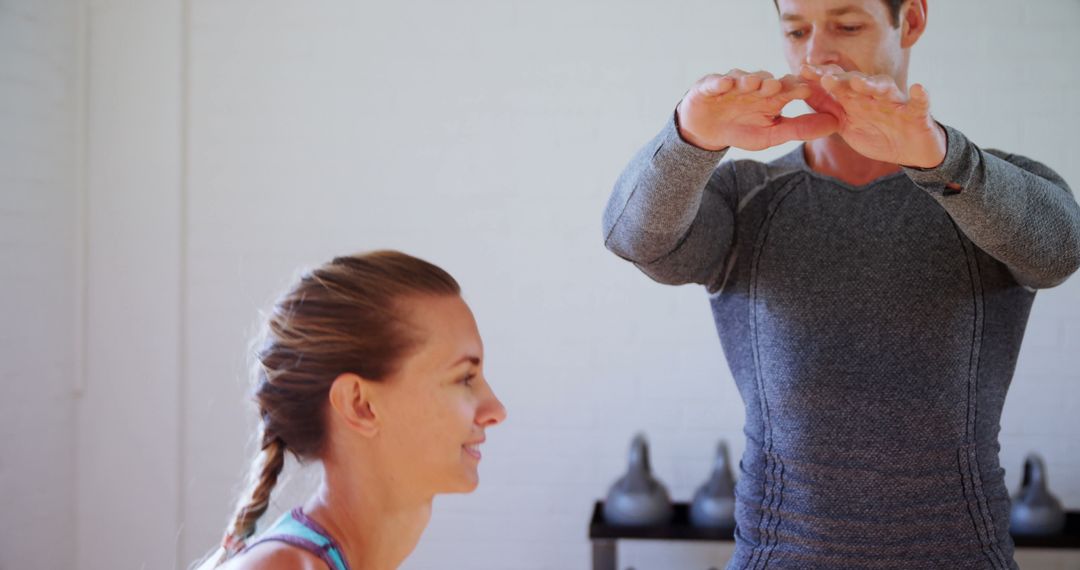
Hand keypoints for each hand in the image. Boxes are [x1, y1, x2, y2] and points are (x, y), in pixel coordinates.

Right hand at [675, 70, 838, 151]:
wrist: (707, 129)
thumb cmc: (741, 129)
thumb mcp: (771, 134)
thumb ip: (799, 130)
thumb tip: (835, 125)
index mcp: (772, 96)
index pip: (788, 89)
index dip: (796, 88)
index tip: (808, 92)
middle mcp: (755, 85)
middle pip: (766, 80)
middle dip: (773, 82)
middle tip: (780, 86)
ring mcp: (732, 83)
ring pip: (742, 78)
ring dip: (749, 80)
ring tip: (754, 84)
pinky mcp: (710, 85)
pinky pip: (715, 82)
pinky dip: (720, 83)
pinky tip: (725, 85)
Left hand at [800, 64, 946, 168]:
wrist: (910, 151)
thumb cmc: (877, 134)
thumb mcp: (848, 125)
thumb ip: (829, 110)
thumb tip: (804, 93)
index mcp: (857, 100)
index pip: (838, 84)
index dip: (821, 77)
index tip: (802, 71)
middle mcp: (875, 96)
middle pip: (859, 82)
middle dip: (842, 80)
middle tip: (825, 78)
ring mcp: (896, 103)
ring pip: (885, 88)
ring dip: (872, 84)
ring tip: (858, 82)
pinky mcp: (917, 114)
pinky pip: (920, 103)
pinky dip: (920, 96)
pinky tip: (918, 88)